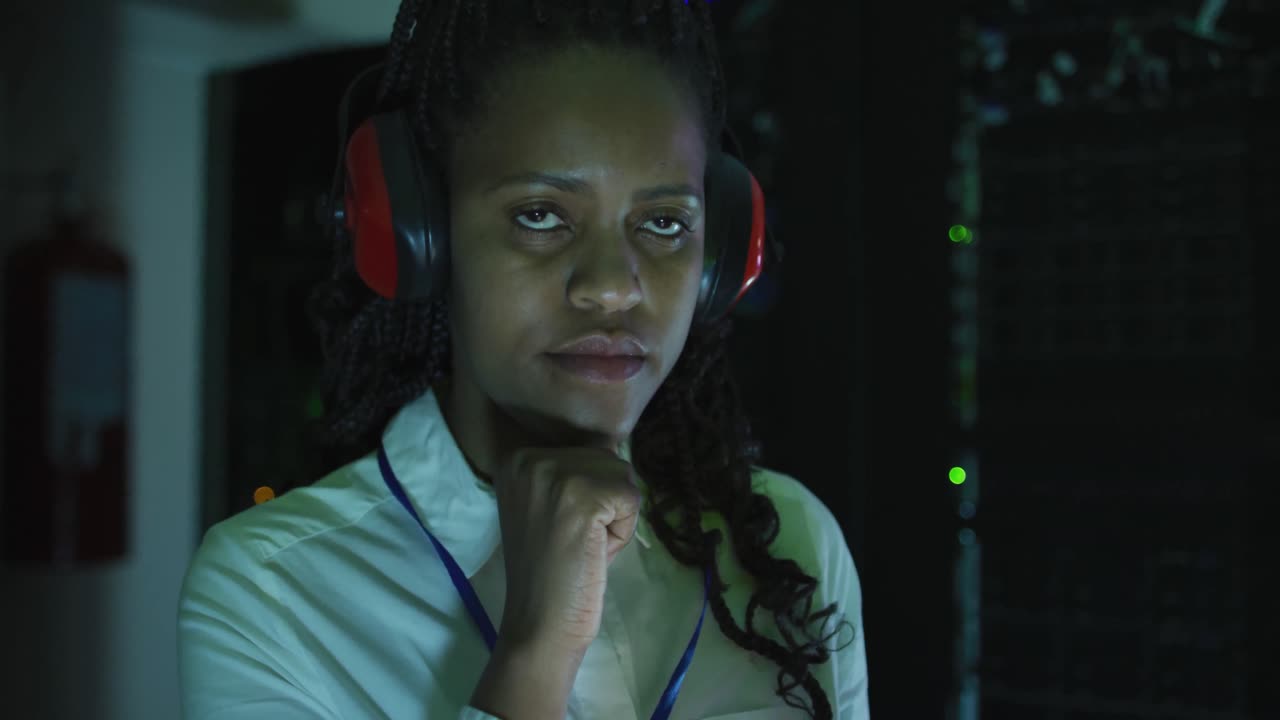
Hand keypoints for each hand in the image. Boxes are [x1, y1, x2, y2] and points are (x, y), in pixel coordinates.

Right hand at [491, 444, 642, 658]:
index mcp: (516, 458)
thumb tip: (616, 450)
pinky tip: (594, 552)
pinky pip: (632, 499)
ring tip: (584, 545)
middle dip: (605, 503)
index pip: (587, 453)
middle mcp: (529, 458)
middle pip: (607, 459)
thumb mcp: (551, 505)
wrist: (540, 623)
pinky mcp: (582, 497)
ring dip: (615, 515)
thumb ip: (573, 473)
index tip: (562, 529)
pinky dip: (624, 530)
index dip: (590, 495)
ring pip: (623, 476)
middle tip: (576, 541)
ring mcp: (554, 474)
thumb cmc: (553, 570)